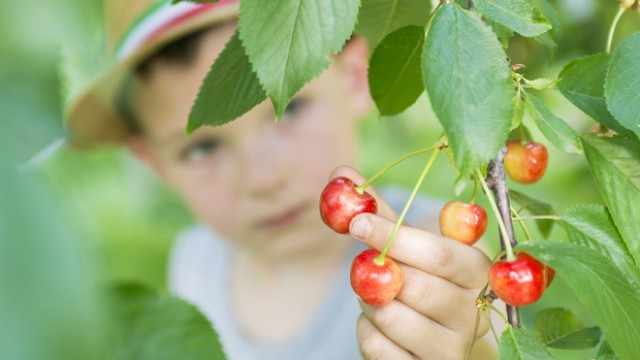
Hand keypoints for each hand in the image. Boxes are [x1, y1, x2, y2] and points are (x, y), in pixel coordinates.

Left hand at [330, 167, 492, 359]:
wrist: (436, 339)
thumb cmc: (421, 280)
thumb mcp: (407, 247)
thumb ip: (378, 211)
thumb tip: (341, 173)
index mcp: (476, 271)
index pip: (438, 254)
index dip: (394, 236)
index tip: (357, 222)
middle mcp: (473, 311)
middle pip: (415, 287)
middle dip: (377, 273)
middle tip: (365, 267)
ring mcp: (452, 348)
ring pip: (393, 318)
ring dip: (369, 302)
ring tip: (375, 295)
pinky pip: (379, 349)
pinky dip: (366, 331)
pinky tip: (378, 324)